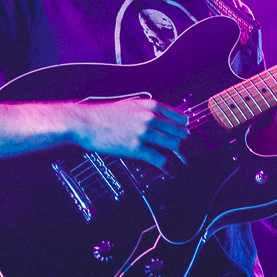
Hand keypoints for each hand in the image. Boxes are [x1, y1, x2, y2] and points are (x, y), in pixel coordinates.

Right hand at [70, 97, 189, 168]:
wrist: (85, 122)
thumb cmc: (105, 115)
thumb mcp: (131, 105)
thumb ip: (149, 112)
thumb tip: (164, 121)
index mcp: (151, 106)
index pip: (181, 118)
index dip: (187, 130)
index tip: (188, 138)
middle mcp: (151, 118)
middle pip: (181, 133)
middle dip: (188, 146)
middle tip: (191, 154)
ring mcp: (144, 133)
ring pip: (175, 146)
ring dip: (184, 157)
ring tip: (186, 164)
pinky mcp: (136, 148)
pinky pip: (161, 160)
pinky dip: (169, 168)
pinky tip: (172, 172)